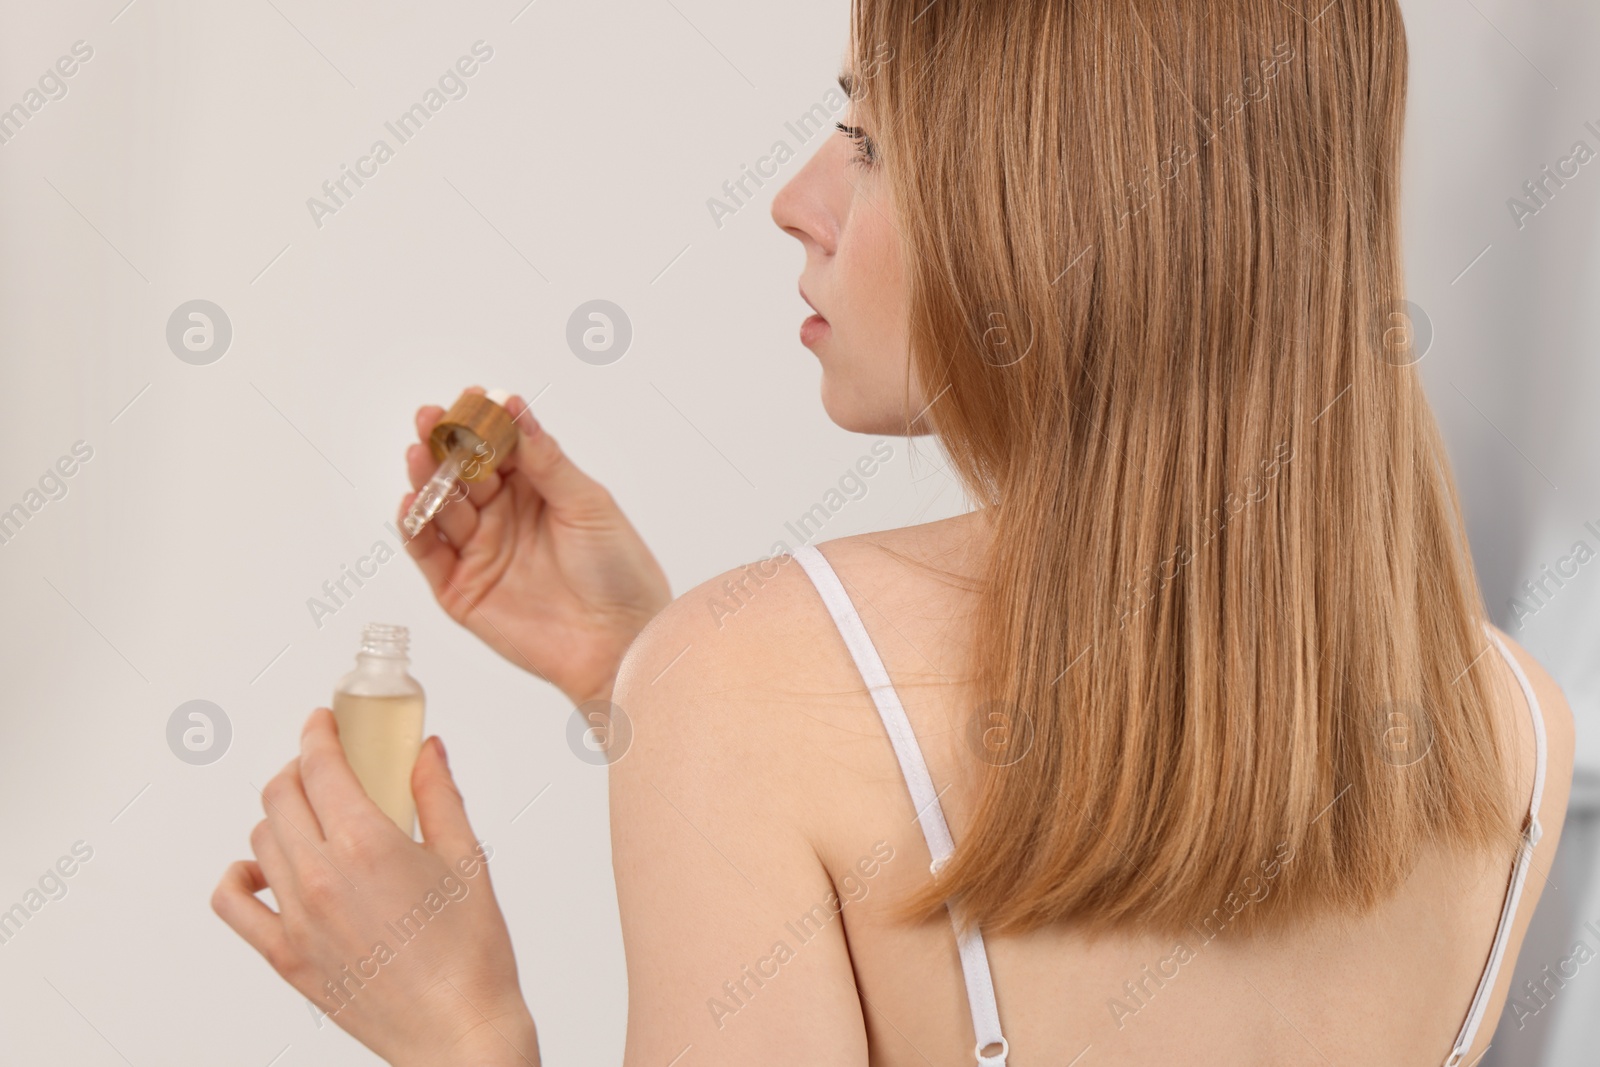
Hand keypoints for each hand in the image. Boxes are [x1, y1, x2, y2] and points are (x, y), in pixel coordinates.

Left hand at [212, 709, 539, 1066]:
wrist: (457, 1031)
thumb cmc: (472, 955)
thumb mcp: (466, 859)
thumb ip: (438, 795)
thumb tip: (426, 751)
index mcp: (367, 844)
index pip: (319, 765)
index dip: (318, 732)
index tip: (325, 722)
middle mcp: (321, 877)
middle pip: (281, 794)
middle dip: (300, 766)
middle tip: (327, 764)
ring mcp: (296, 919)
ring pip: (260, 839)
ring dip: (281, 815)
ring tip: (313, 816)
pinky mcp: (286, 956)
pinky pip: (233, 903)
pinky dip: (240, 876)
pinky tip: (266, 869)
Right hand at [401, 388, 670, 704]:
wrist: (620, 642)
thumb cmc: (618, 571)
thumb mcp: (588, 504)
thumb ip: (545, 460)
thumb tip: (514, 406)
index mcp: (537, 491)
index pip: (498, 448)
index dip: (482, 423)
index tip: (470, 396)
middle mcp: (503, 518)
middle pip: (462, 474)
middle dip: (444, 444)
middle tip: (431, 417)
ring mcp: (479, 553)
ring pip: (441, 509)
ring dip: (427, 480)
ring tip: (420, 452)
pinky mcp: (461, 591)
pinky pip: (428, 554)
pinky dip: (415, 529)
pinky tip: (412, 503)